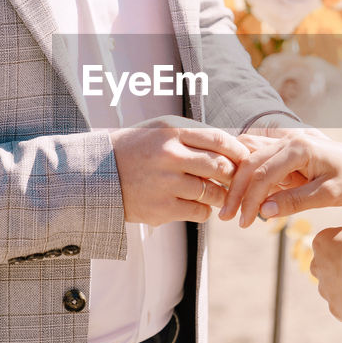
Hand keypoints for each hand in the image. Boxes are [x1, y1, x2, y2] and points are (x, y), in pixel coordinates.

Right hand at [111, 116, 248, 225]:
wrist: (97, 176)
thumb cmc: (134, 150)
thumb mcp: (158, 131)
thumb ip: (191, 135)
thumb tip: (229, 146)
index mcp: (171, 134)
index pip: (218, 139)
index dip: (237, 150)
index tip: (244, 157)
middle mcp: (169, 157)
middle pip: (220, 166)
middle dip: (233, 175)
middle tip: (236, 180)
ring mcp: (165, 184)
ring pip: (212, 192)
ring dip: (220, 195)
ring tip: (217, 194)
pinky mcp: (161, 209)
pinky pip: (199, 211)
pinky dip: (204, 210)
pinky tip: (197, 205)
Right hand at [219, 133, 341, 225]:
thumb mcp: (328, 195)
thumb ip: (295, 202)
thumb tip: (263, 211)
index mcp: (299, 148)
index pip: (263, 174)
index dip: (250, 200)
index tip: (244, 222)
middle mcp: (289, 141)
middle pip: (250, 163)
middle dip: (236, 191)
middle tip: (227, 217)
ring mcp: (288, 144)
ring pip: (251, 160)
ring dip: (239, 182)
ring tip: (231, 207)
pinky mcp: (289, 153)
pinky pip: (262, 162)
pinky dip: (250, 179)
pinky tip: (243, 197)